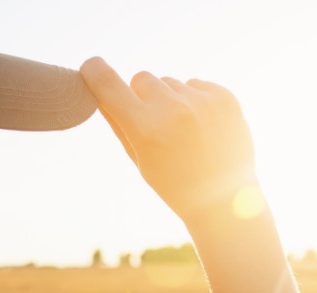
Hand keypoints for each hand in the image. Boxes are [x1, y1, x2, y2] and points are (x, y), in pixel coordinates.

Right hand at [80, 57, 260, 226]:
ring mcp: (201, 101)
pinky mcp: (224, 97)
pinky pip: (196, 84)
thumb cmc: (175, 184)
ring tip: (185, 132)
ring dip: (171, 99)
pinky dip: (195, 100)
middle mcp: (172, 109)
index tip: (91, 68)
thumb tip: (96, 91)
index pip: (107, 83)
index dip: (94, 71)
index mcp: (145, 129)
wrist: (225, 199)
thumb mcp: (139, 160)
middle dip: (142, 96)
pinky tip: (204, 127)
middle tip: (156, 124)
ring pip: (170, 82)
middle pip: (141, 78)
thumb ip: (117, 123)